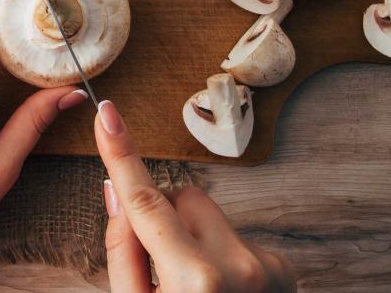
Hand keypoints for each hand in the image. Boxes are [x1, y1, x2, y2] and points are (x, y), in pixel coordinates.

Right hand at [96, 101, 295, 292]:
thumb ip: (123, 252)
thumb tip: (118, 195)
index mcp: (193, 280)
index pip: (146, 201)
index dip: (121, 154)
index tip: (108, 115)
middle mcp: (236, 265)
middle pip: (183, 199)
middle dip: (163, 218)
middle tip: (157, 265)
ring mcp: (265, 265)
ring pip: (210, 216)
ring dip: (194, 240)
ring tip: (195, 289)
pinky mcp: (282, 267)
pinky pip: (236, 237)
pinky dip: (221, 257)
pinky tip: (221, 292)